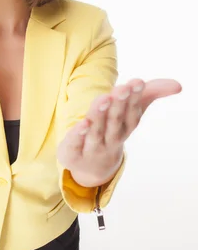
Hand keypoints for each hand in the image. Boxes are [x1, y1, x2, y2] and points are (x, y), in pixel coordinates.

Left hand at [57, 78, 181, 185]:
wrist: (92, 168)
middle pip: (115, 121)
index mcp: (124, 127)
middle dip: (119, 105)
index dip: (134, 98)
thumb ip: (150, 94)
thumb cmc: (113, 131)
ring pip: (96, 131)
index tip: (137, 81)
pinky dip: (78, 135)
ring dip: (99, 115)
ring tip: (104, 99)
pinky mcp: (72, 152)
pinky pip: (75, 144)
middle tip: (122, 88)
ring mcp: (92, 147)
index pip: (132, 113)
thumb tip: (178, 85)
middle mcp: (110, 138)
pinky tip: (81, 124)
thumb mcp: (131, 111)